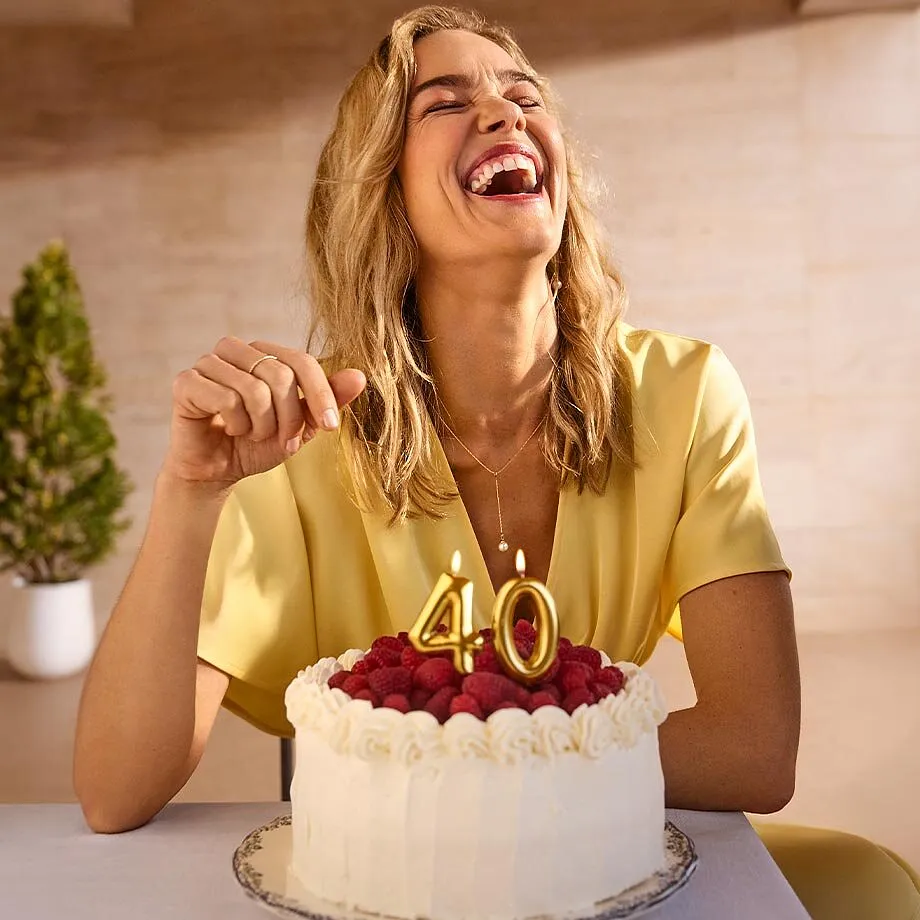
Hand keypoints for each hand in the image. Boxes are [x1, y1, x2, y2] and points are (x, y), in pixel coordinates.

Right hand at [162, 337, 365, 488]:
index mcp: (265, 353)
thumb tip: (359, 376)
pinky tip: (229, 429)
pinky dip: (236, 424)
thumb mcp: (302, 424)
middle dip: (289, 418)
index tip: (330, 427)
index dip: (320, 394)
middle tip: (283, 440)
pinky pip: (225, 399)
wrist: (218, 471)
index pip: (302, 361)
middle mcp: (236, 350)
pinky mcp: (186, 382)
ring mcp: (208, 363)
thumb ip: (328, 399)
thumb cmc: (258, 443)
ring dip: (262, 425)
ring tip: (253, 434)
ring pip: (254, 389)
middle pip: (280, 376)